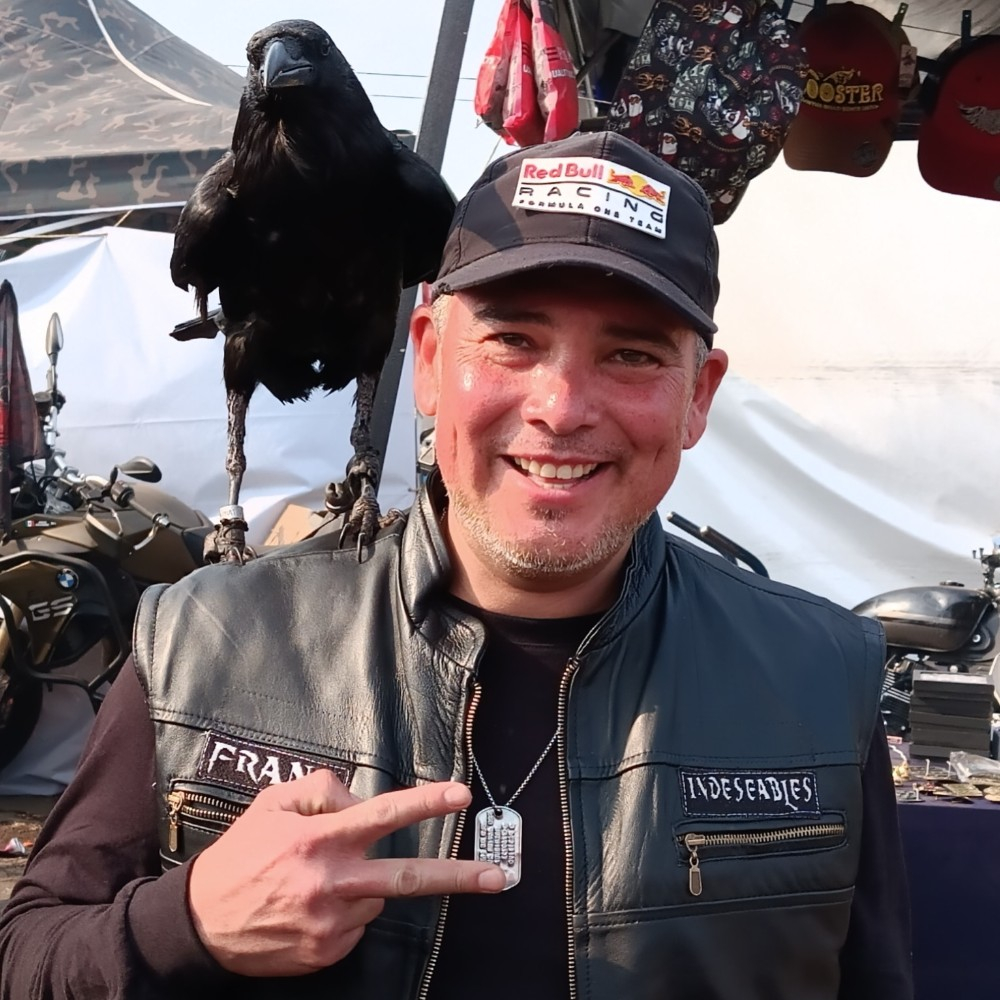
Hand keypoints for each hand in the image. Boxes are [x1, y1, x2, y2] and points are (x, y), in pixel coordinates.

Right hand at [187, 768, 504, 975]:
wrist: (200, 922)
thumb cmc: (241, 854)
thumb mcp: (273, 803)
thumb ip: (321, 790)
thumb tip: (359, 801)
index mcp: (319, 838)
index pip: (383, 814)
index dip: (426, 803)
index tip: (461, 795)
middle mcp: (331, 881)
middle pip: (408, 878)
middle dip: (458, 877)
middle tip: (498, 877)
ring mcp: (330, 923)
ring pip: (377, 898)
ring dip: (365, 886)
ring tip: (321, 883)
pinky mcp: (325, 952)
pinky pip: (356, 927)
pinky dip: (346, 913)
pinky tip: (312, 908)